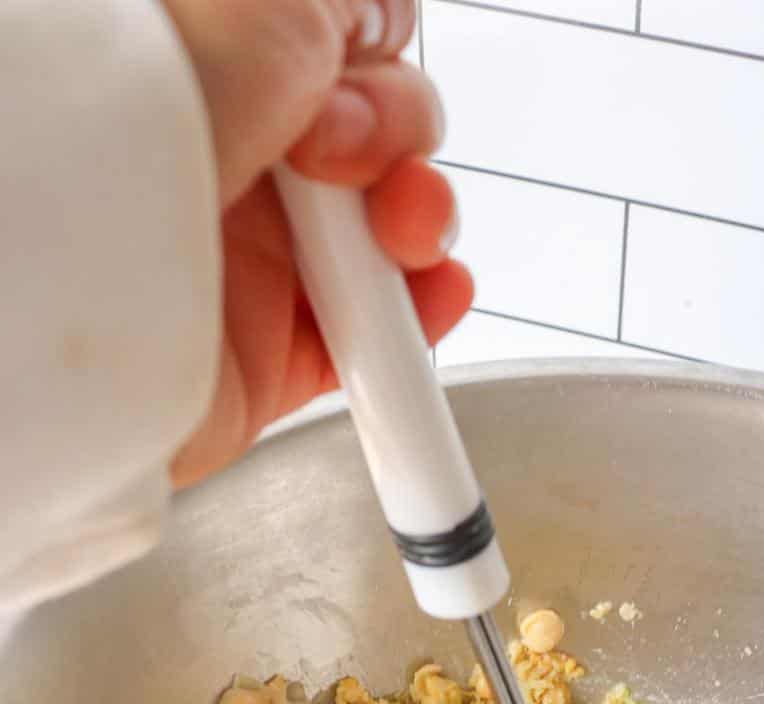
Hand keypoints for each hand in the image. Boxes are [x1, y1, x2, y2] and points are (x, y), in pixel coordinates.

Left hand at [162, 0, 470, 486]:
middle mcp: (225, 153)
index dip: (370, 66)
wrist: (81, 250)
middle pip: (365, 147)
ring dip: (416, 227)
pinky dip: (410, 321)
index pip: (332, 60)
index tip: (351, 73)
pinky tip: (430, 295)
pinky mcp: (255, 357)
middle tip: (345, 160)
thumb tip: (384, 24)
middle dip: (395, 144)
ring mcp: (239, 257)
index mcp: (215, 64)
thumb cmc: (143, 105)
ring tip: (404, 235)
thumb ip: (348, 3)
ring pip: (371, 242)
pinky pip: (356, 345)